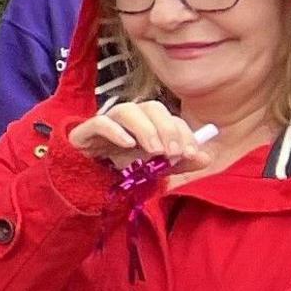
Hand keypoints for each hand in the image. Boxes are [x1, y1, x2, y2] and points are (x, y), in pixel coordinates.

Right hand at [72, 99, 207, 171]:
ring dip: (145, 129)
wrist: (84, 182)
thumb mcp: (157, 170)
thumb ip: (180, 163)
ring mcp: (106, 123)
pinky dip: (115, 131)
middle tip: (173, 153)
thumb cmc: (120, 172)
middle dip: (167, 129)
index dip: (183, 133)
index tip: (190, 153)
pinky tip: (127, 145)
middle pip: (151, 107)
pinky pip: (100, 122)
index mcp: (147, 123)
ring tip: (154, 152)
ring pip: (127, 110)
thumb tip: (206, 157)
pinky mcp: (84, 132)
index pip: (169, 117)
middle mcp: (129, 119)